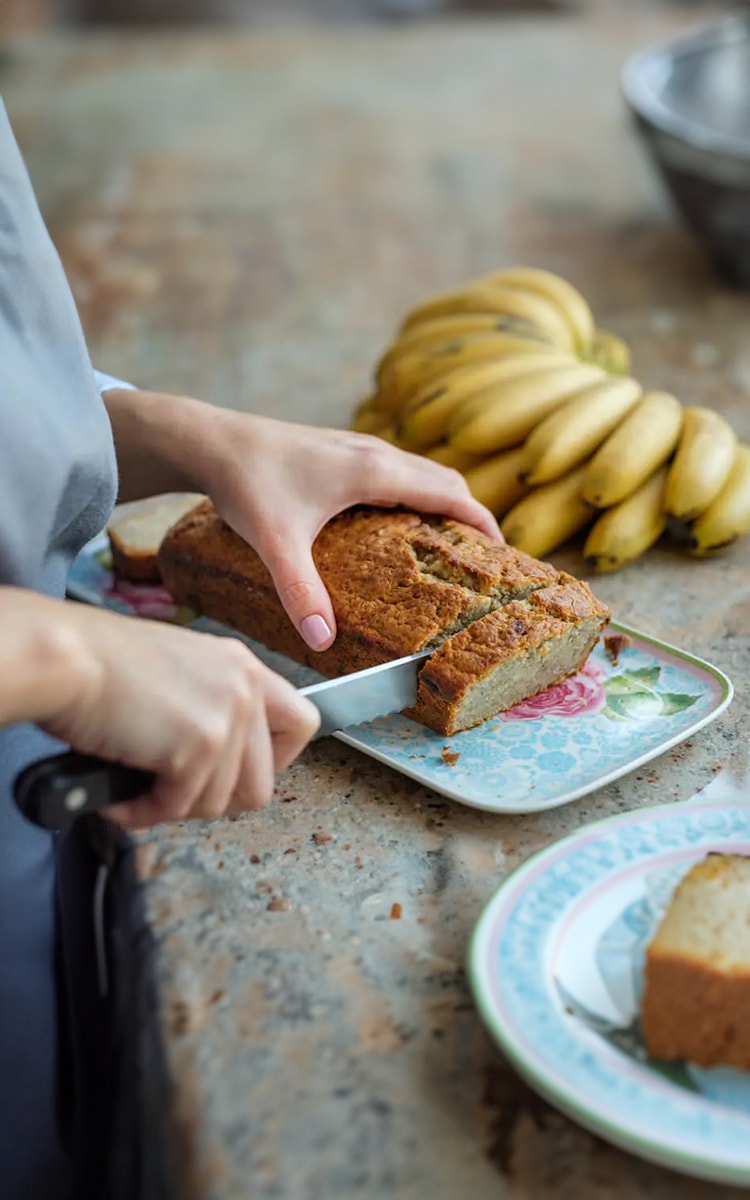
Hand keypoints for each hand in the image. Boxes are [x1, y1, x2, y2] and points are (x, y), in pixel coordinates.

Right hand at [31, 598, 319, 828]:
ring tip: (137, 789)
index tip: (236, 773)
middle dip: (215, 799)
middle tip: (174, 792)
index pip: (301, 722)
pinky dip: (143, 811)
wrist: (67, 656)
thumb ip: (211, 706)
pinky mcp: (199, 746)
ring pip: (221, 803)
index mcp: (242, 666)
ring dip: (173, 806)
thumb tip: (217, 762)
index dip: (274, 762)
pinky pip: (179, 807)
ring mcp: (227, 717)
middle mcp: (245, 687)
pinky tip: (118, 796)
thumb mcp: (180, 671)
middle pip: (263, 782)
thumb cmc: (101, 662)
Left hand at [192, 413, 502, 651]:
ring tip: (447, 546)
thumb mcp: (276, 542)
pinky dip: (415, 494)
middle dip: (469, 516)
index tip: (505, 555)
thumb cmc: (245, 483)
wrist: (209, 441)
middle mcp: (374, 453)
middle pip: (445, 480)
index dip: (483, 523)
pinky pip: (398, 471)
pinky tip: (395, 527)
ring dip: (442, 503)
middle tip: (480, 561)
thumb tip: (322, 639)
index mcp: (374, 471)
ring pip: (421, 472)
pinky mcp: (341, 451)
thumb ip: (301, 591)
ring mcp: (358, 447)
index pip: (451, 493)